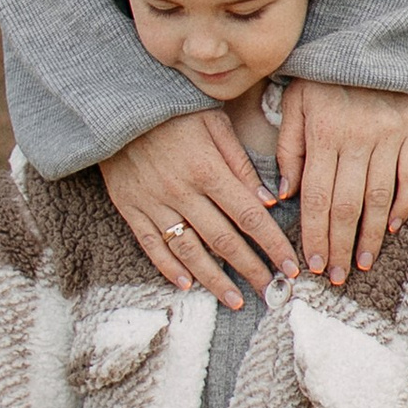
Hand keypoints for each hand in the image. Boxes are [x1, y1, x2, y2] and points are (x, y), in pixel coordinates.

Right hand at [102, 110, 299, 307]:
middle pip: (223, 240)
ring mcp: (154, 203)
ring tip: (235, 300)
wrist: (117, 106)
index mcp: (207, 170)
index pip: (248, 216)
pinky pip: (151, 245)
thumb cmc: (173, 110)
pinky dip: (169, 268)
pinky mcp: (131, 208)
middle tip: (272, 291)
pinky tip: (187, 285)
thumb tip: (268, 202)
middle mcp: (182, 192)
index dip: (272, 244)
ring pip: (189, 250)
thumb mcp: (214, 123)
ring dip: (215, 279)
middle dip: (251, 269)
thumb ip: (240, 164)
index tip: (290, 266)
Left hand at [277, 80, 407, 286]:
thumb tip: (285, 195)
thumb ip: (288, 147)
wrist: (370, 41)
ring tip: (360, 264)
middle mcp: (357, 138)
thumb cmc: (323, 75)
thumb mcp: (294, 101)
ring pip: (379, 199)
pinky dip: (403, 206)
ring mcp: (389, 137)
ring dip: (370, 237)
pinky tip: (391, 229)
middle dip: (339, 246)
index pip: (317, 196)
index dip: (314, 235)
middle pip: (347, 205)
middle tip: (334, 277)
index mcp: (324, 132)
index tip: (310, 264)